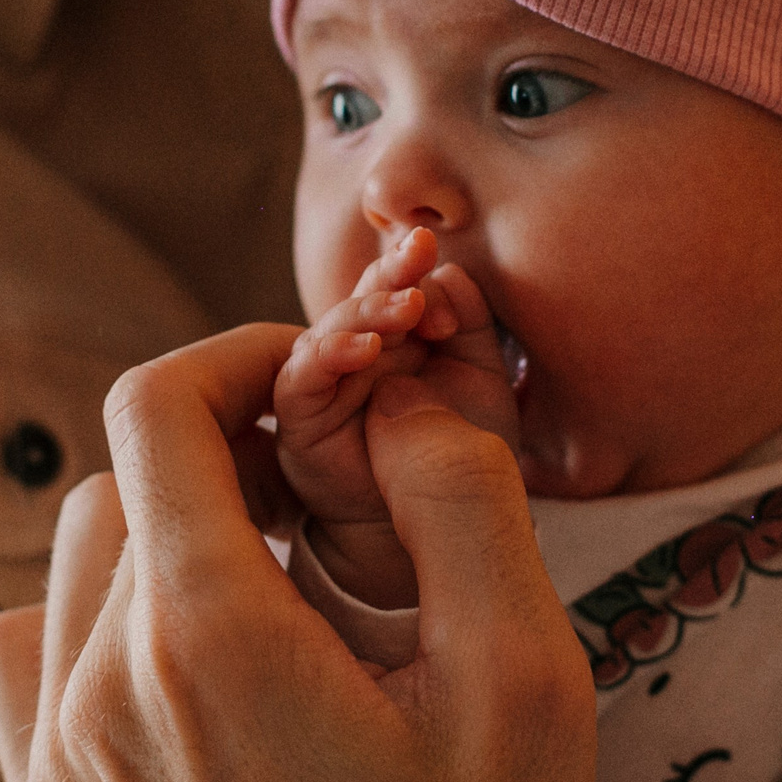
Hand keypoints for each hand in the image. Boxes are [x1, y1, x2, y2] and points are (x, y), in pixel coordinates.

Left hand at [0, 323, 592, 781]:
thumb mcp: (525, 683)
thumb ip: (463, 498)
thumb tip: (398, 395)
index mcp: (209, 637)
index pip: (158, 404)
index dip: (243, 358)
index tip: (319, 383)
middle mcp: (100, 693)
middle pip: (122, 479)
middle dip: (228, 457)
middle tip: (338, 509)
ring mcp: (54, 771)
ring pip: (69, 564)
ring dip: (165, 540)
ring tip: (276, 601)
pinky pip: (22, 661)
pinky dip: (92, 630)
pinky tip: (187, 679)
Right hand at [276, 226, 520, 606]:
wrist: (428, 526)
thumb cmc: (454, 449)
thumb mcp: (482, 381)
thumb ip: (472, 326)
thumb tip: (450, 274)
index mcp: (398, 333)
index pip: (401, 284)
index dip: (419, 271)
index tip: (444, 268)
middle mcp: (357, 348)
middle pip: (365, 296)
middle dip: (393, 273)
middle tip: (420, 255)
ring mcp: (326, 378)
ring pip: (334, 327)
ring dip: (367, 310)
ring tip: (407, 305)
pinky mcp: (299, 414)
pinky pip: (303, 376)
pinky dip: (330, 355)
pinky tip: (365, 347)